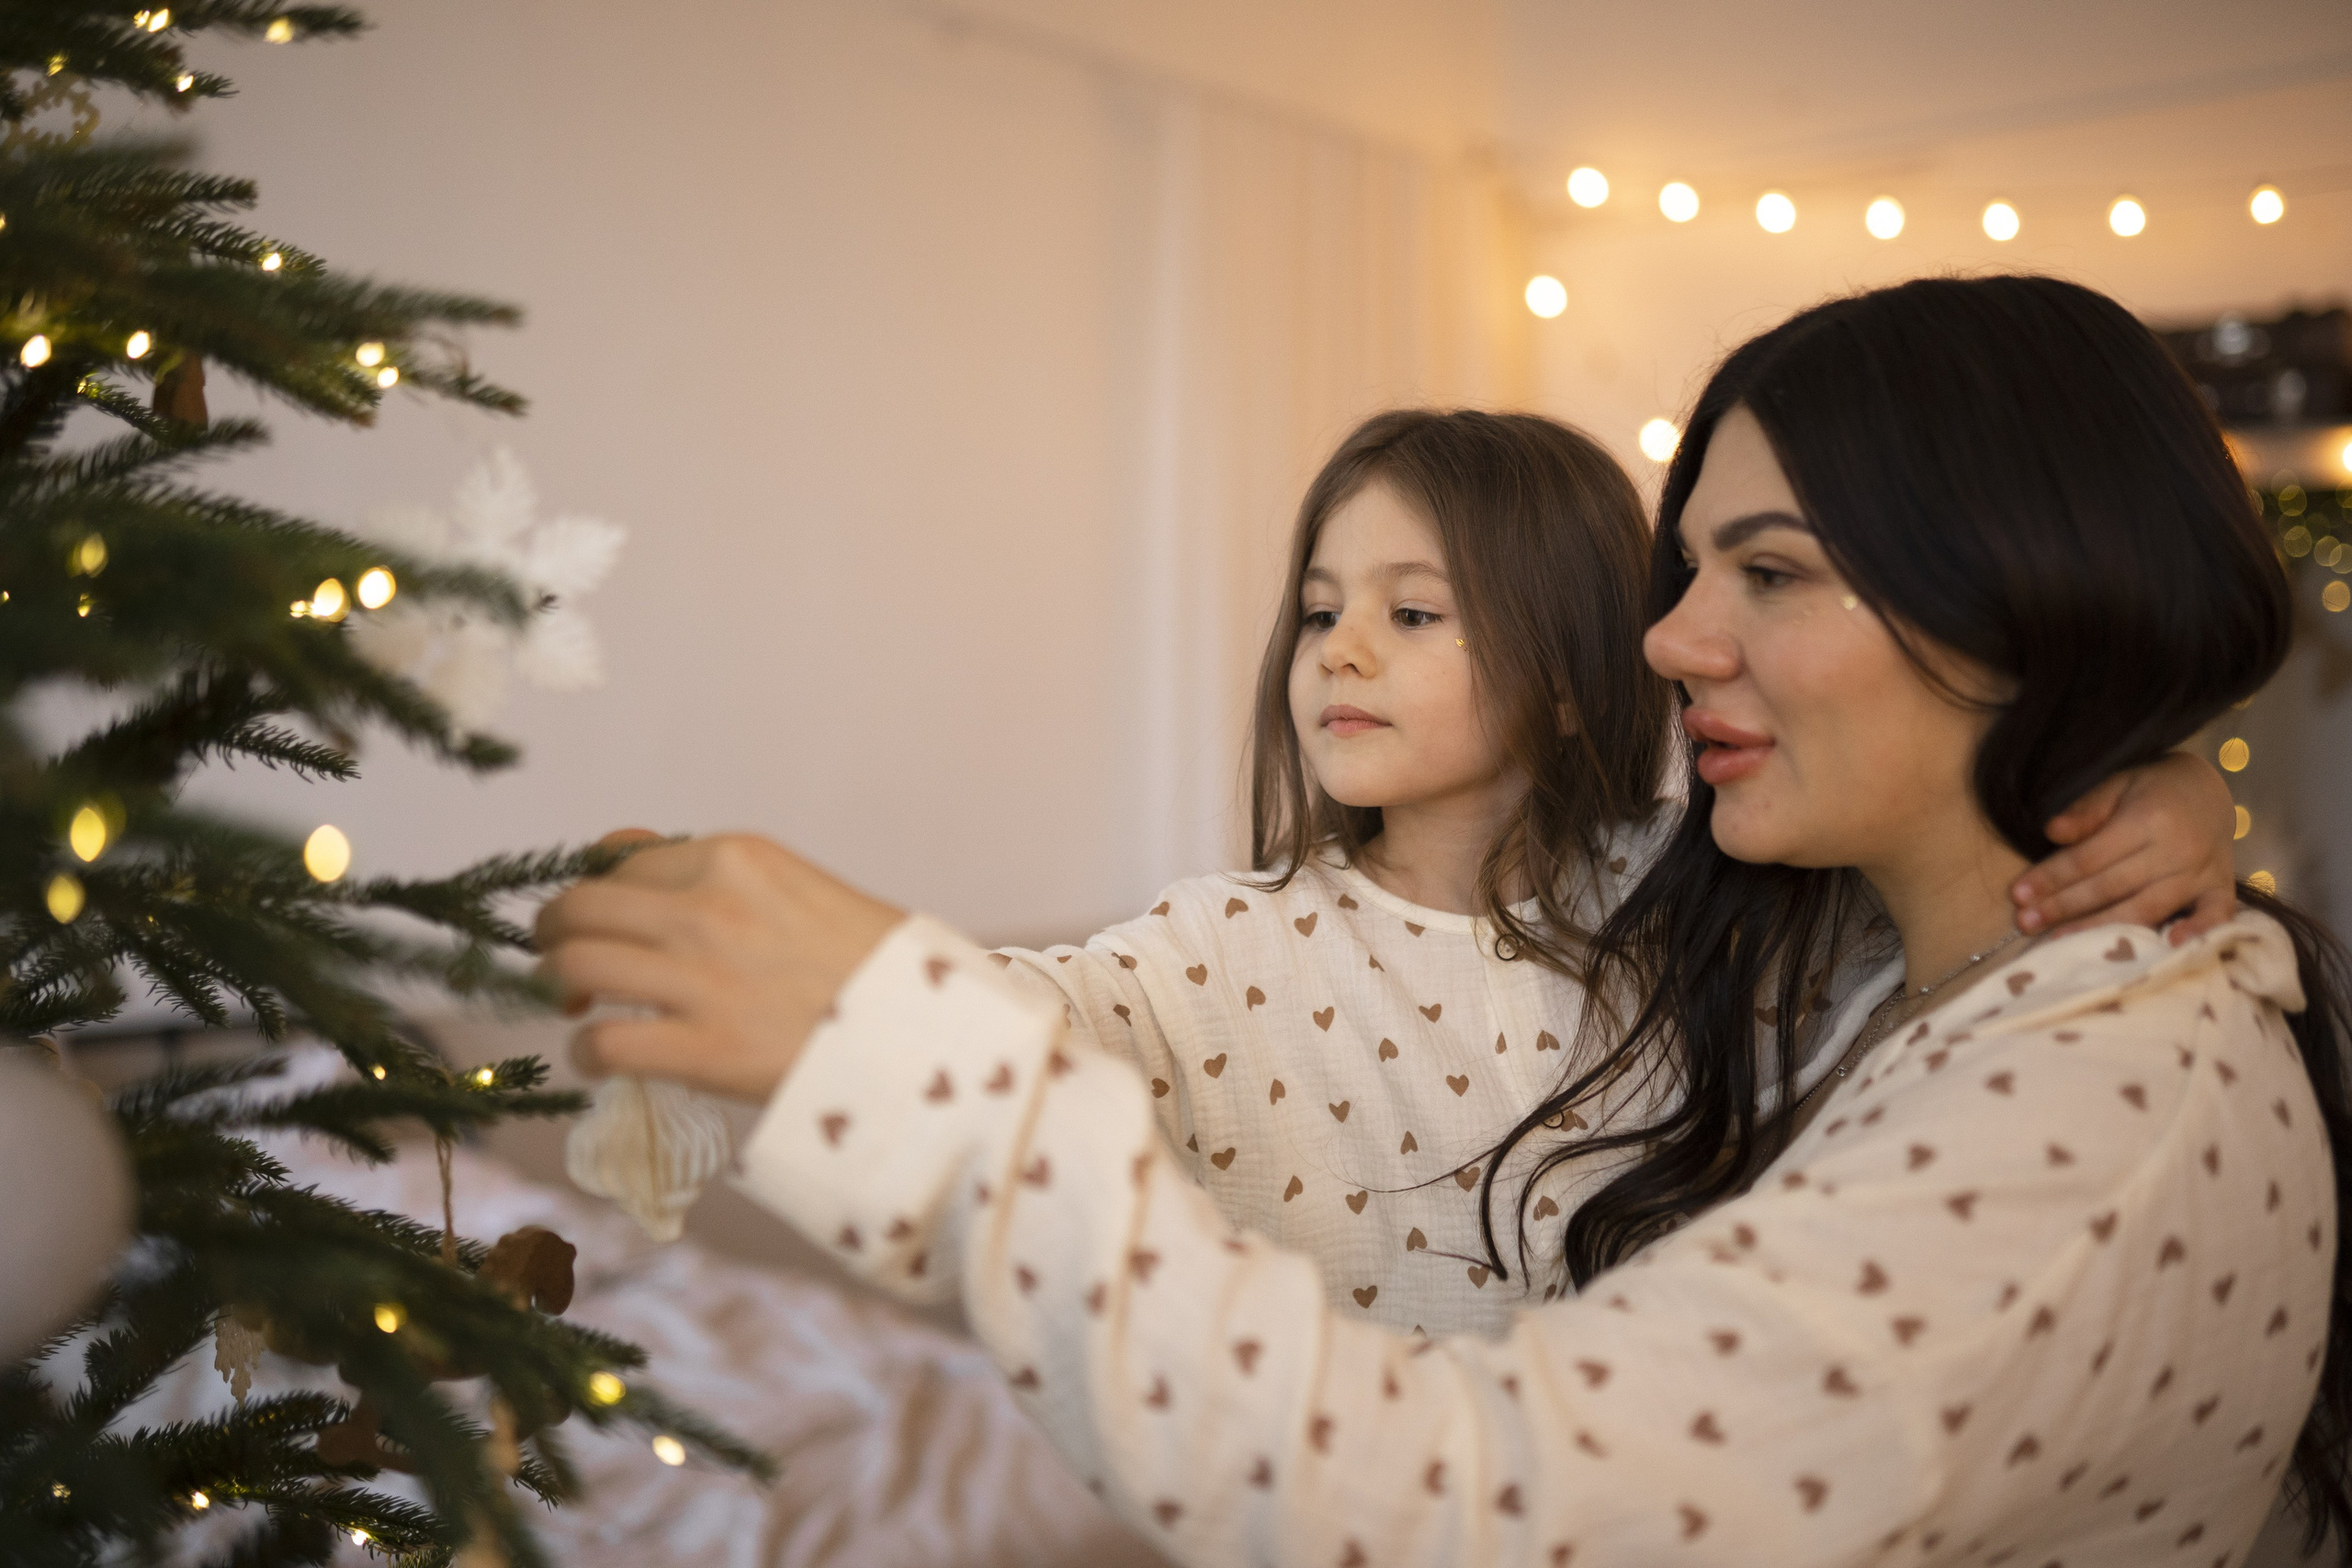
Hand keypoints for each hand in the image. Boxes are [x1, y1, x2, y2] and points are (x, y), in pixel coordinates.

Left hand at [534, 830, 904, 1100]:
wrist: (935, 1033)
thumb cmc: (884, 966)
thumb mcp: (804, 889)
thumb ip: (725, 876)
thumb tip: (636, 856)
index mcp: (739, 858)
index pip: (625, 858)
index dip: (599, 890)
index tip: (602, 918)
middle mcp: (709, 907)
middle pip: (582, 906)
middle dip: (555, 932)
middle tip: (562, 958)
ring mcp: (702, 979)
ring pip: (576, 966)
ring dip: (557, 986)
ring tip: (572, 1004)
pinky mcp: (704, 1050)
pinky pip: (601, 1045)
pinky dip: (585, 1054)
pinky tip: (601, 1059)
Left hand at [2011, 753, 2237, 943]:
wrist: (2209, 789)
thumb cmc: (2153, 790)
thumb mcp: (2117, 786)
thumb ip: (2087, 810)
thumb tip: (2052, 832)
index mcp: (2147, 820)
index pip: (2090, 857)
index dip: (2052, 877)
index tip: (2018, 894)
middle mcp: (2176, 850)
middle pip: (2112, 887)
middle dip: (2064, 906)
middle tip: (2025, 923)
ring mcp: (2200, 872)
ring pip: (2146, 909)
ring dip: (2101, 929)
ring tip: (2060, 943)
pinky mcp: (2220, 887)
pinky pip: (2214, 915)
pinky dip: (2198, 933)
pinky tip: (2171, 947)